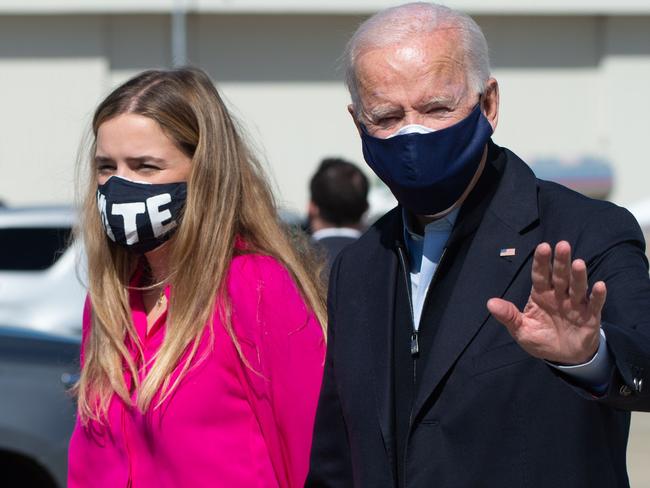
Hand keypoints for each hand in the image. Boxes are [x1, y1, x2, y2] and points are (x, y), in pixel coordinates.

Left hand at [487, 241, 605, 364]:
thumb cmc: (541, 338)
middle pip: (560, 276)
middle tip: (562, 245)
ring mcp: (575, 304)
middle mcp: (559, 295)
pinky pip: (594, 304)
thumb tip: (490, 303)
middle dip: (560, 262)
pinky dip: (597, 296)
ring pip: (577, 287)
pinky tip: (599, 285)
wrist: (565, 357)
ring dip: (578, 275)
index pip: (540, 275)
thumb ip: (508, 316)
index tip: (542, 247)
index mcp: (541, 295)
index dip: (541, 262)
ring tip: (578, 263)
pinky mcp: (590, 316)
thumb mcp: (521, 330)